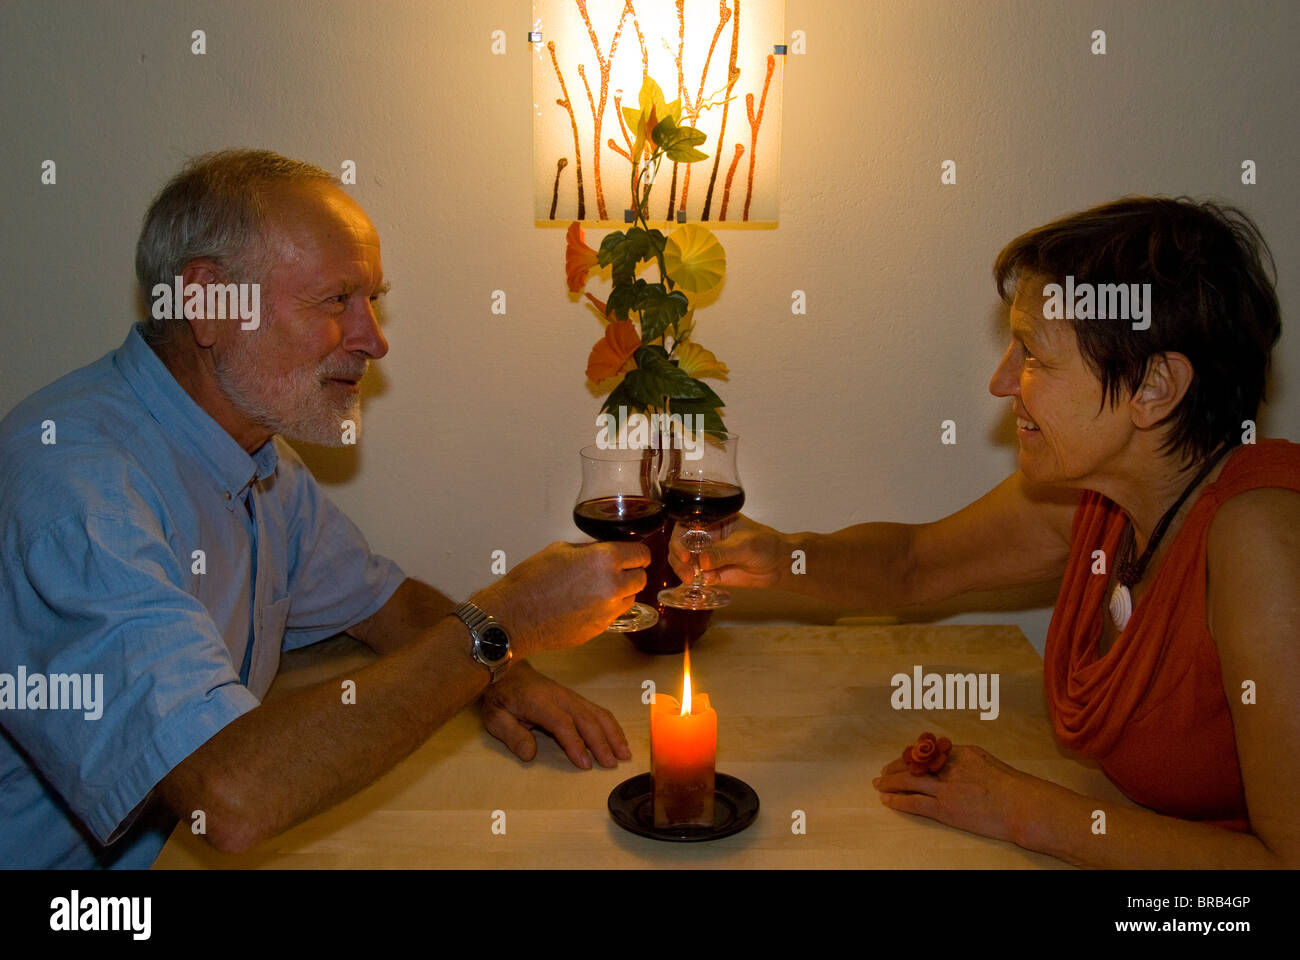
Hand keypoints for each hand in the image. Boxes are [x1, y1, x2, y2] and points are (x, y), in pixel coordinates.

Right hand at [474, 540, 649, 657]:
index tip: (634, 554)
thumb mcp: (560, 549)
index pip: (641, 554)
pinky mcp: (600, 629)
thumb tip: (602, 551)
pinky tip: (585, 604)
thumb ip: (589, 550)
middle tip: (617, 570)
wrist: (514, 615)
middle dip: (631, 572)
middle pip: (641, 578)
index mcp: (605, 559)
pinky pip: (612, 615)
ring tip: (598, 588)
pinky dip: (606, 609)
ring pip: (629, 599)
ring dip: (621, 592)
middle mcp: (613, 586)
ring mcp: (607, 611)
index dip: (638, 553)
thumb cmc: (532, 580)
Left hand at [479, 662, 630, 768]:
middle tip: (612, 764)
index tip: (585, 764)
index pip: (562, 723)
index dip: (575, 743)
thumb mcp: (494, 717)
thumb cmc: (500, 696)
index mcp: (538, 702)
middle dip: (601, 742)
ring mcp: (569, 695)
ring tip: (624, 754)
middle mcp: (559, 696)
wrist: (506, 669)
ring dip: (612, 733)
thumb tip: (530, 754)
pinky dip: (610, 725)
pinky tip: (618, 739)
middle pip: (586, 718)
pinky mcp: (575, 697)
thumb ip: (512, 736)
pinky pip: (597, 710)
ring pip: (596, 712)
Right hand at [668, 513, 786, 588]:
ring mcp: (707, 555)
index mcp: (712, 521)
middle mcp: (706, 536)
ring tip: (691, 578)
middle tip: (687, 567)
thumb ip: (723, 552)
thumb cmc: (766, 544)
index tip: (686, 553)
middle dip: (678, 556)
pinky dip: (692, 579)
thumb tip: (702, 561)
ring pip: (683, 561)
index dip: (680, 538)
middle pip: (680, 543)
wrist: (780, 565)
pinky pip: (694, 575)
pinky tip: (701, 581)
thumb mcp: (745, 545)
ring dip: (682, 569)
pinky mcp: (711, 572)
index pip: (686, 525)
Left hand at [871, 744, 1034, 844]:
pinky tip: (886, 799)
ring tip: (878, 783)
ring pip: (908, 781)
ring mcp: (945, 788)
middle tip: (884, 771)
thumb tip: (954, 766)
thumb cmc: (1014, 788)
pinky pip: (914, 802)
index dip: (912, 757)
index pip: (928, 752)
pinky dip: (897, 800)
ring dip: (890, 782)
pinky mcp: (944, 809)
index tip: (903, 760)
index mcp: (961, 752)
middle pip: (914, 764)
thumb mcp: (989, 763)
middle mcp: (949, 766)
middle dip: (895, 767)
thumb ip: (967, 762)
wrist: (1022, 806)